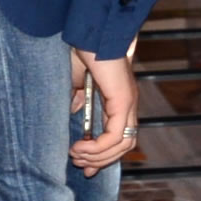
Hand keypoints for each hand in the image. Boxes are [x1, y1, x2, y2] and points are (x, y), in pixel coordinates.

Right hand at [70, 47, 138, 175]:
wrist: (90, 33)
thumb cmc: (84, 52)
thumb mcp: (77, 80)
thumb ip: (78, 98)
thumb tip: (73, 112)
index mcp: (119, 100)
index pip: (120, 137)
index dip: (105, 155)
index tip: (85, 166)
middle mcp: (128, 104)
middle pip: (124, 145)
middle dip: (100, 160)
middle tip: (77, 162)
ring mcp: (128, 102)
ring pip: (122, 144)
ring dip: (97, 156)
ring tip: (75, 155)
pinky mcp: (123, 100)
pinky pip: (115, 135)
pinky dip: (98, 147)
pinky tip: (79, 146)